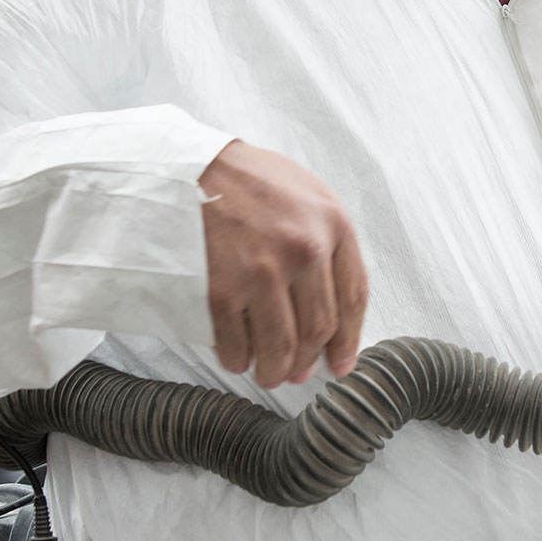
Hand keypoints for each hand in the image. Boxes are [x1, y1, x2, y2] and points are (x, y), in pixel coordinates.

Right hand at [200, 140, 368, 386]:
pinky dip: (238, 360)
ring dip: (275, 370)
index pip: (353, 298)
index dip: (348, 340)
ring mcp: (262, 271)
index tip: (341, 363)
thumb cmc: (248, 179)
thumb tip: (334, 304)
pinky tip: (237, 359)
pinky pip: (236, 343)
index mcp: (332, 225)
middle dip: (308, 361)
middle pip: (318, 329)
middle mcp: (303, 250)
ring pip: (281, 346)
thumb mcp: (308, 195)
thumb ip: (328, 242)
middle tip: (297, 372)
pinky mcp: (222, 288)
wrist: (188, 167)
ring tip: (269, 374)